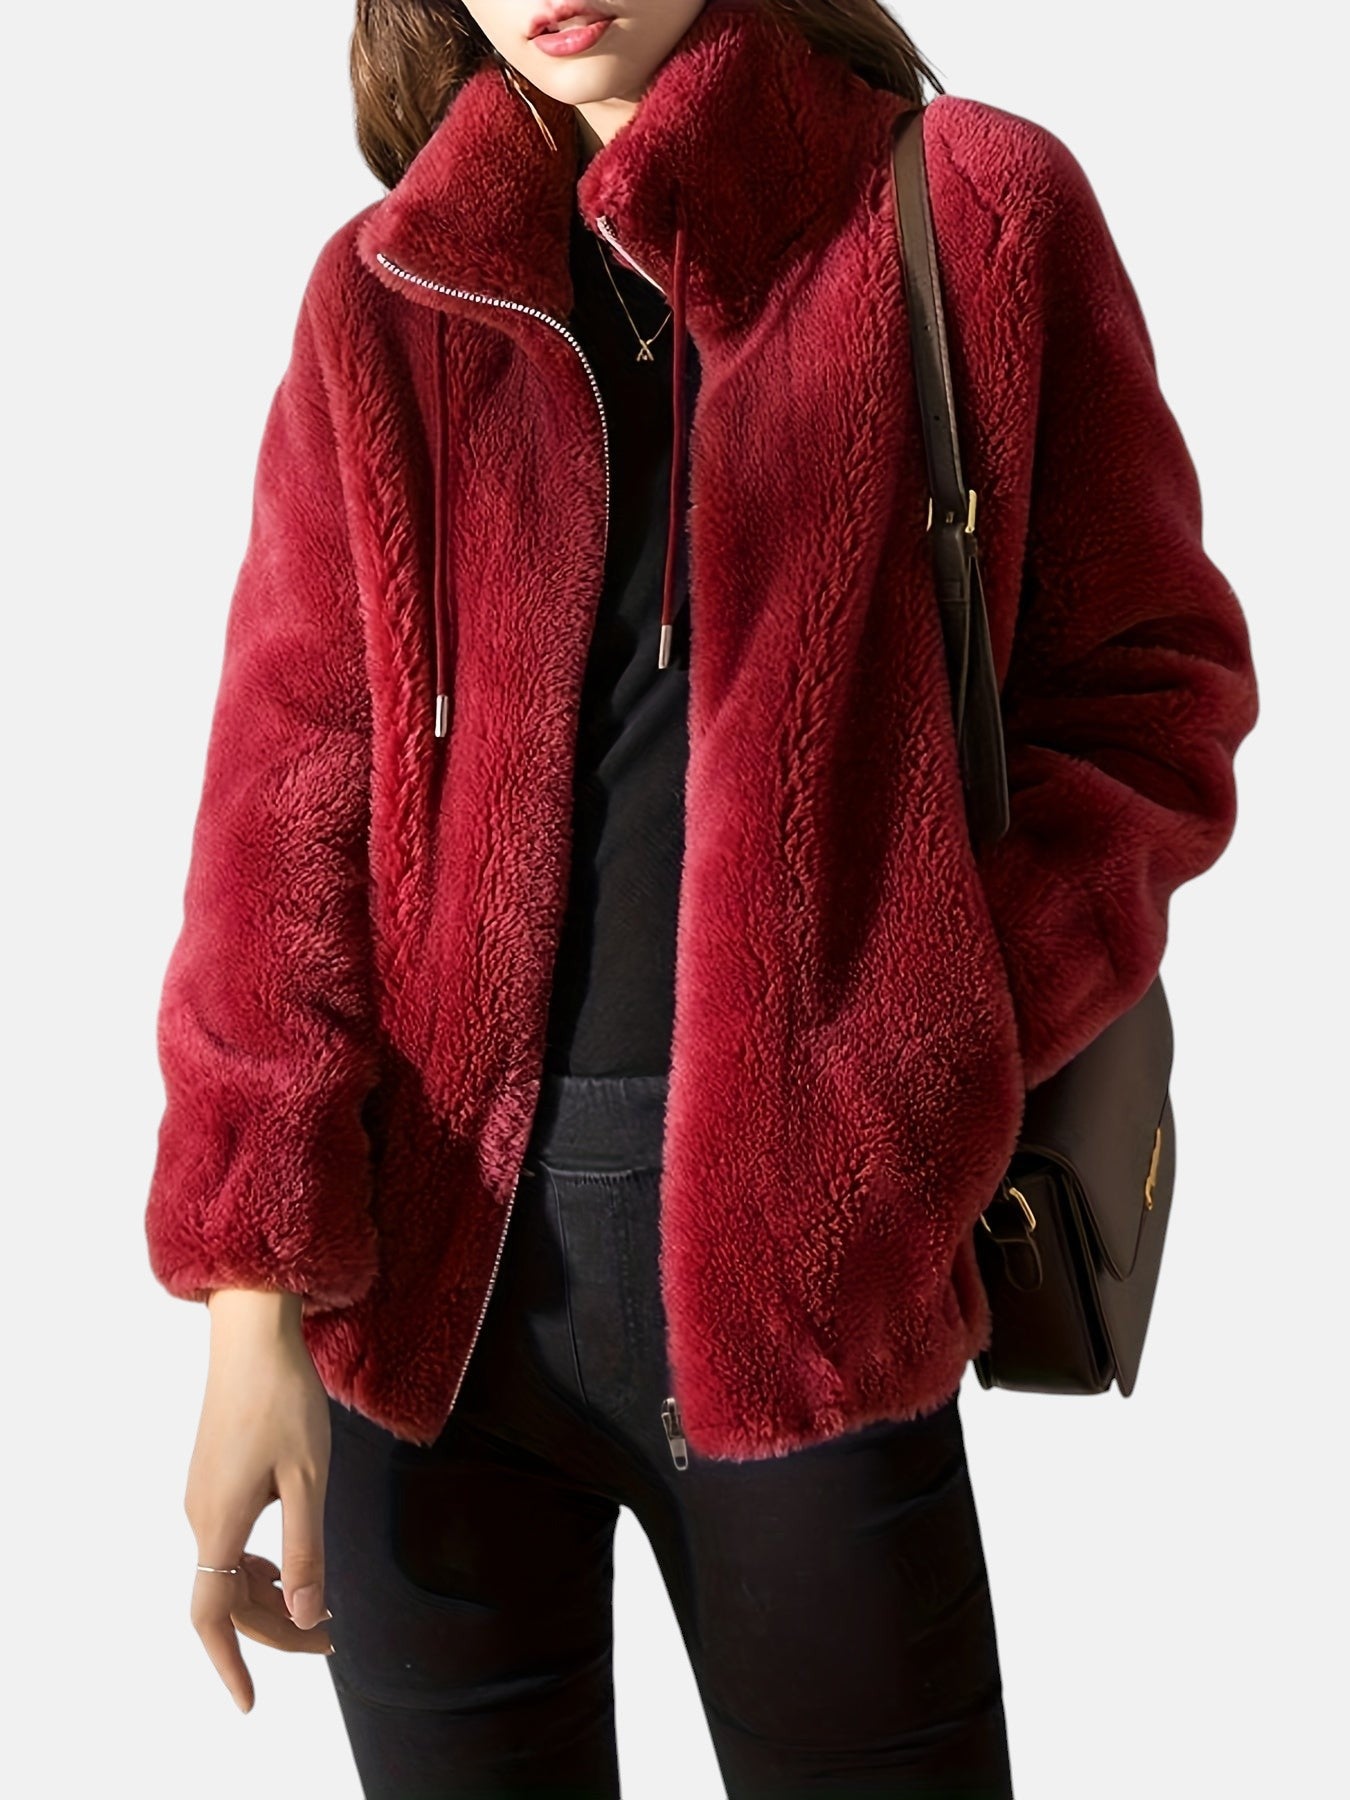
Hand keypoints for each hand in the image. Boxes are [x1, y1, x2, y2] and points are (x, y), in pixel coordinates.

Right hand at [185, 1289, 335, 1711]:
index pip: (213, 1615)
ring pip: (229, 1571)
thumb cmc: (284, 1399)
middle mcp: (201, 1515)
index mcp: (220, 1522)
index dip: (230, 1664)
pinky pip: (229, 1543)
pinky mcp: (212, 1478)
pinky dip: (258, 1566)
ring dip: (269, 1597)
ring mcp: (202, 1496)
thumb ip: (306, 1549)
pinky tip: (289, 1559)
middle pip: (229, 1598)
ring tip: (320, 1608)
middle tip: (331, 1641)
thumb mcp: (309, 1478)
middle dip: (276, 1629)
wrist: (252, 1336)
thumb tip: (306, 1615)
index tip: (250, 1704)